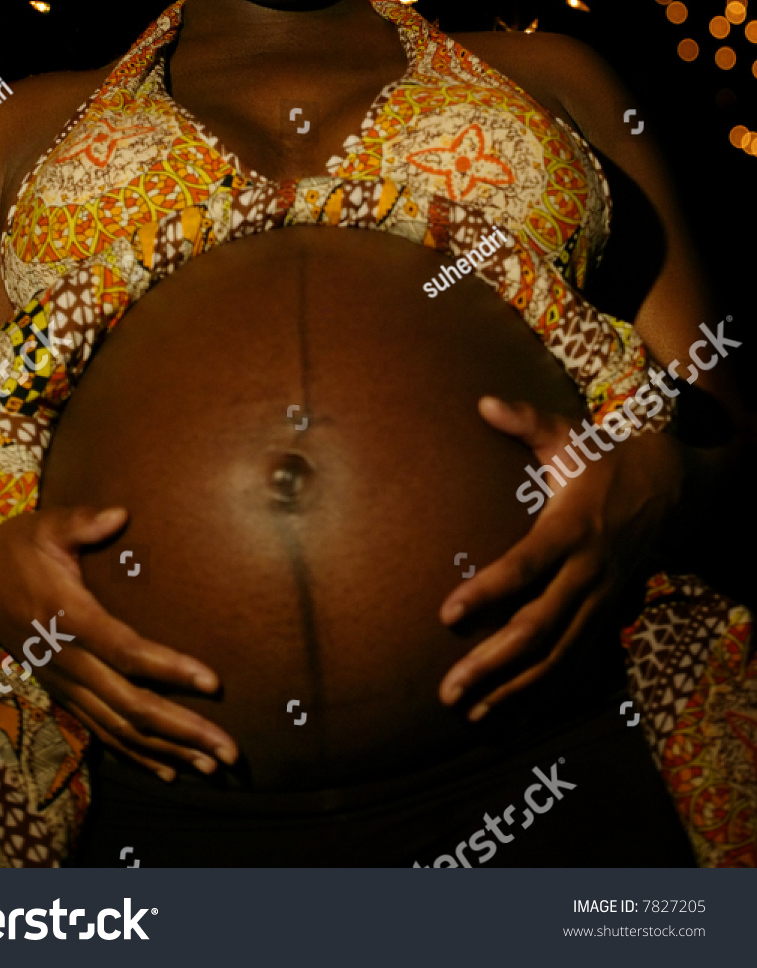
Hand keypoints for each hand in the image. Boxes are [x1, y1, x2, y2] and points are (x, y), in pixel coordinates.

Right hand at [0, 505, 238, 780]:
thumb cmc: (15, 548)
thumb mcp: (45, 526)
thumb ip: (83, 521)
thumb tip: (120, 513)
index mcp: (67, 616)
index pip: (125, 651)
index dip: (170, 668)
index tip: (213, 682)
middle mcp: (66, 660)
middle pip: (130, 706)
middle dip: (182, 730)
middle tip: (228, 751)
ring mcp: (63, 682)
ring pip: (118, 728)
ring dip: (167, 750)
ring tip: (211, 767)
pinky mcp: (61, 692)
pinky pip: (100, 732)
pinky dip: (135, 754)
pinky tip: (169, 769)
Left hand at [437, 396, 682, 718]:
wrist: (674, 490)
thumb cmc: (607, 461)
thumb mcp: (570, 437)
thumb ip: (526, 421)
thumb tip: (483, 402)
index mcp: (571, 529)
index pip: (525, 567)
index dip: (487, 592)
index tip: (447, 615)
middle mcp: (586, 574)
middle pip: (538, 629)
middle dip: (493, 664)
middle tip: (448, 691)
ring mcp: (599, 602)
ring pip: (557, 658)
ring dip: (514, 690)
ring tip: (472, 716)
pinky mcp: (605, 617)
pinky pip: (574, 664)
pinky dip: (543, 693)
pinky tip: (511, 719)